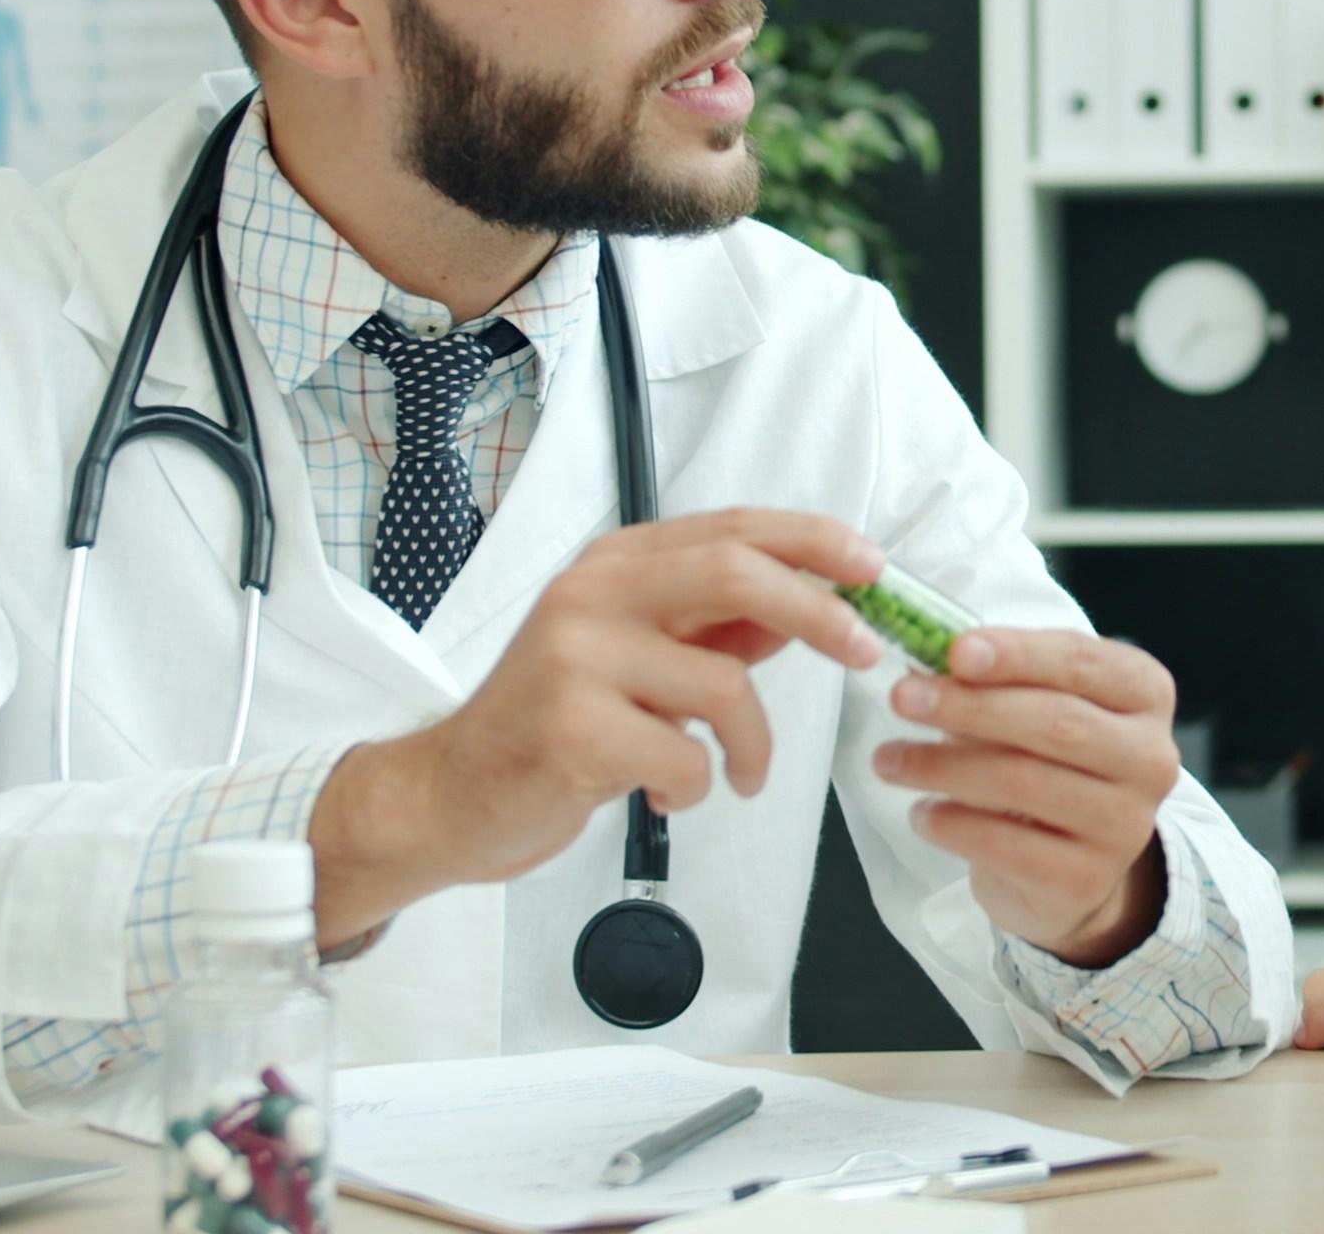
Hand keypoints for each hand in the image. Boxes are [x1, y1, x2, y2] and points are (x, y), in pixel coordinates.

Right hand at [310, 507, 886, 946]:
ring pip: (724, 683)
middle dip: (818, 612)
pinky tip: (667, 795)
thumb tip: (807, 603)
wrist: (449, 794)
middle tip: (863, 654)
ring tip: (738, 774)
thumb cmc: (551, 726)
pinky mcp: (569, 727)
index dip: (814, 541)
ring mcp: (574, 656)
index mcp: (615, 566)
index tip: (875, 570)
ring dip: (753, 744)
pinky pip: (685, 756)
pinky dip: (697, 787)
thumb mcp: (638, 661)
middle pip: (735, 572)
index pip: (733, 528)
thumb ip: (715, 628)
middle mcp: (591, 593)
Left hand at [874, 627, 1180, 965]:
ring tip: (890, 760)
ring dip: (943, 766)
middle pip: (1055, 722)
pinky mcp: (1086, 879)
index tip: (954, 651)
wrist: (1072, 868)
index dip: (1016, 654)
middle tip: (903, 698)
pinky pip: (1006, 845)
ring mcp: (1125, 824)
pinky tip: (920, 813)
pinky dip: (951, 824)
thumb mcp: (1036, 706)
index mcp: (1144, 695)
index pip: (1082, 662)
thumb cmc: (1047, 763)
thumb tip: (930, 660)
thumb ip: (998, 678)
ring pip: (1025, 783)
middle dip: (970, 706)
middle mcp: (1149, 758)